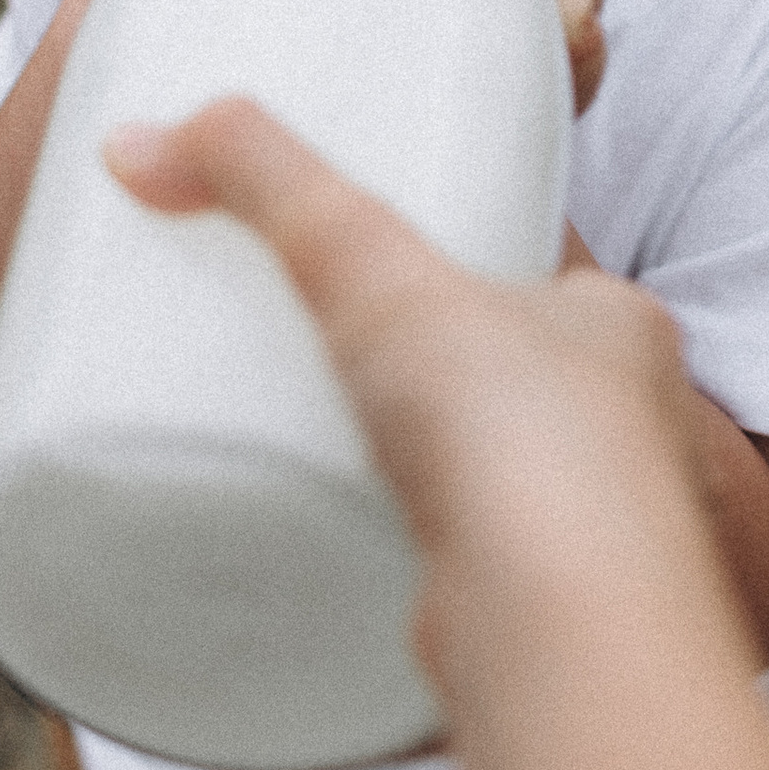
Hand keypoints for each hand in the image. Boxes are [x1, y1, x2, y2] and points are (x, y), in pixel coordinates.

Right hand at [102, 98, 709, 623]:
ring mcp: (586, 533)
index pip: (539, 272)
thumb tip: (138, 142)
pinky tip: (342, 549)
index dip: (460, 263)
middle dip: (425, 370)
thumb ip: (262, 183)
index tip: (377, 266)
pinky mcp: (531, 617)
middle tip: (319, 351)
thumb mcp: (369, 260)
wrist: (563, 627)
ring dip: (418, 469)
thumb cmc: (516, 432)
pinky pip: (461, 570)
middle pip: (509, 376)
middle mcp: (630, 432)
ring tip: (310, 444)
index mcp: (621, 326)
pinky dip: (405, 554)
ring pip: (494, 483)